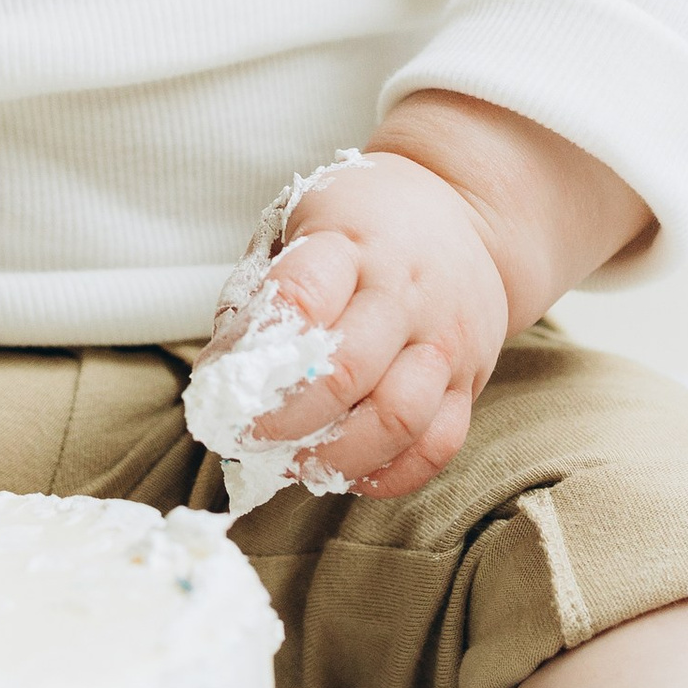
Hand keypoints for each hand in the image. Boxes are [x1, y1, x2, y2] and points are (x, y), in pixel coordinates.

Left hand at [234, 151, 511, 497]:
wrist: (466, 212)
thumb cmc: (364, 223)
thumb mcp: (302, 224)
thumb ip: (260, 293)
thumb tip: (221, 377)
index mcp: (353, 243)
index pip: (301, 298)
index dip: (253, 352)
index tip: (217, 382)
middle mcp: (406, 294)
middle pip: (345, 373)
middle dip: (284, 420)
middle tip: (247, 438)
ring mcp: (445, 341)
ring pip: (397, 419)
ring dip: (336, 457)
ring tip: (294, 464)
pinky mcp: (470, 382)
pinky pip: (437, 446)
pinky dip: (388, 474)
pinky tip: (348, 472)